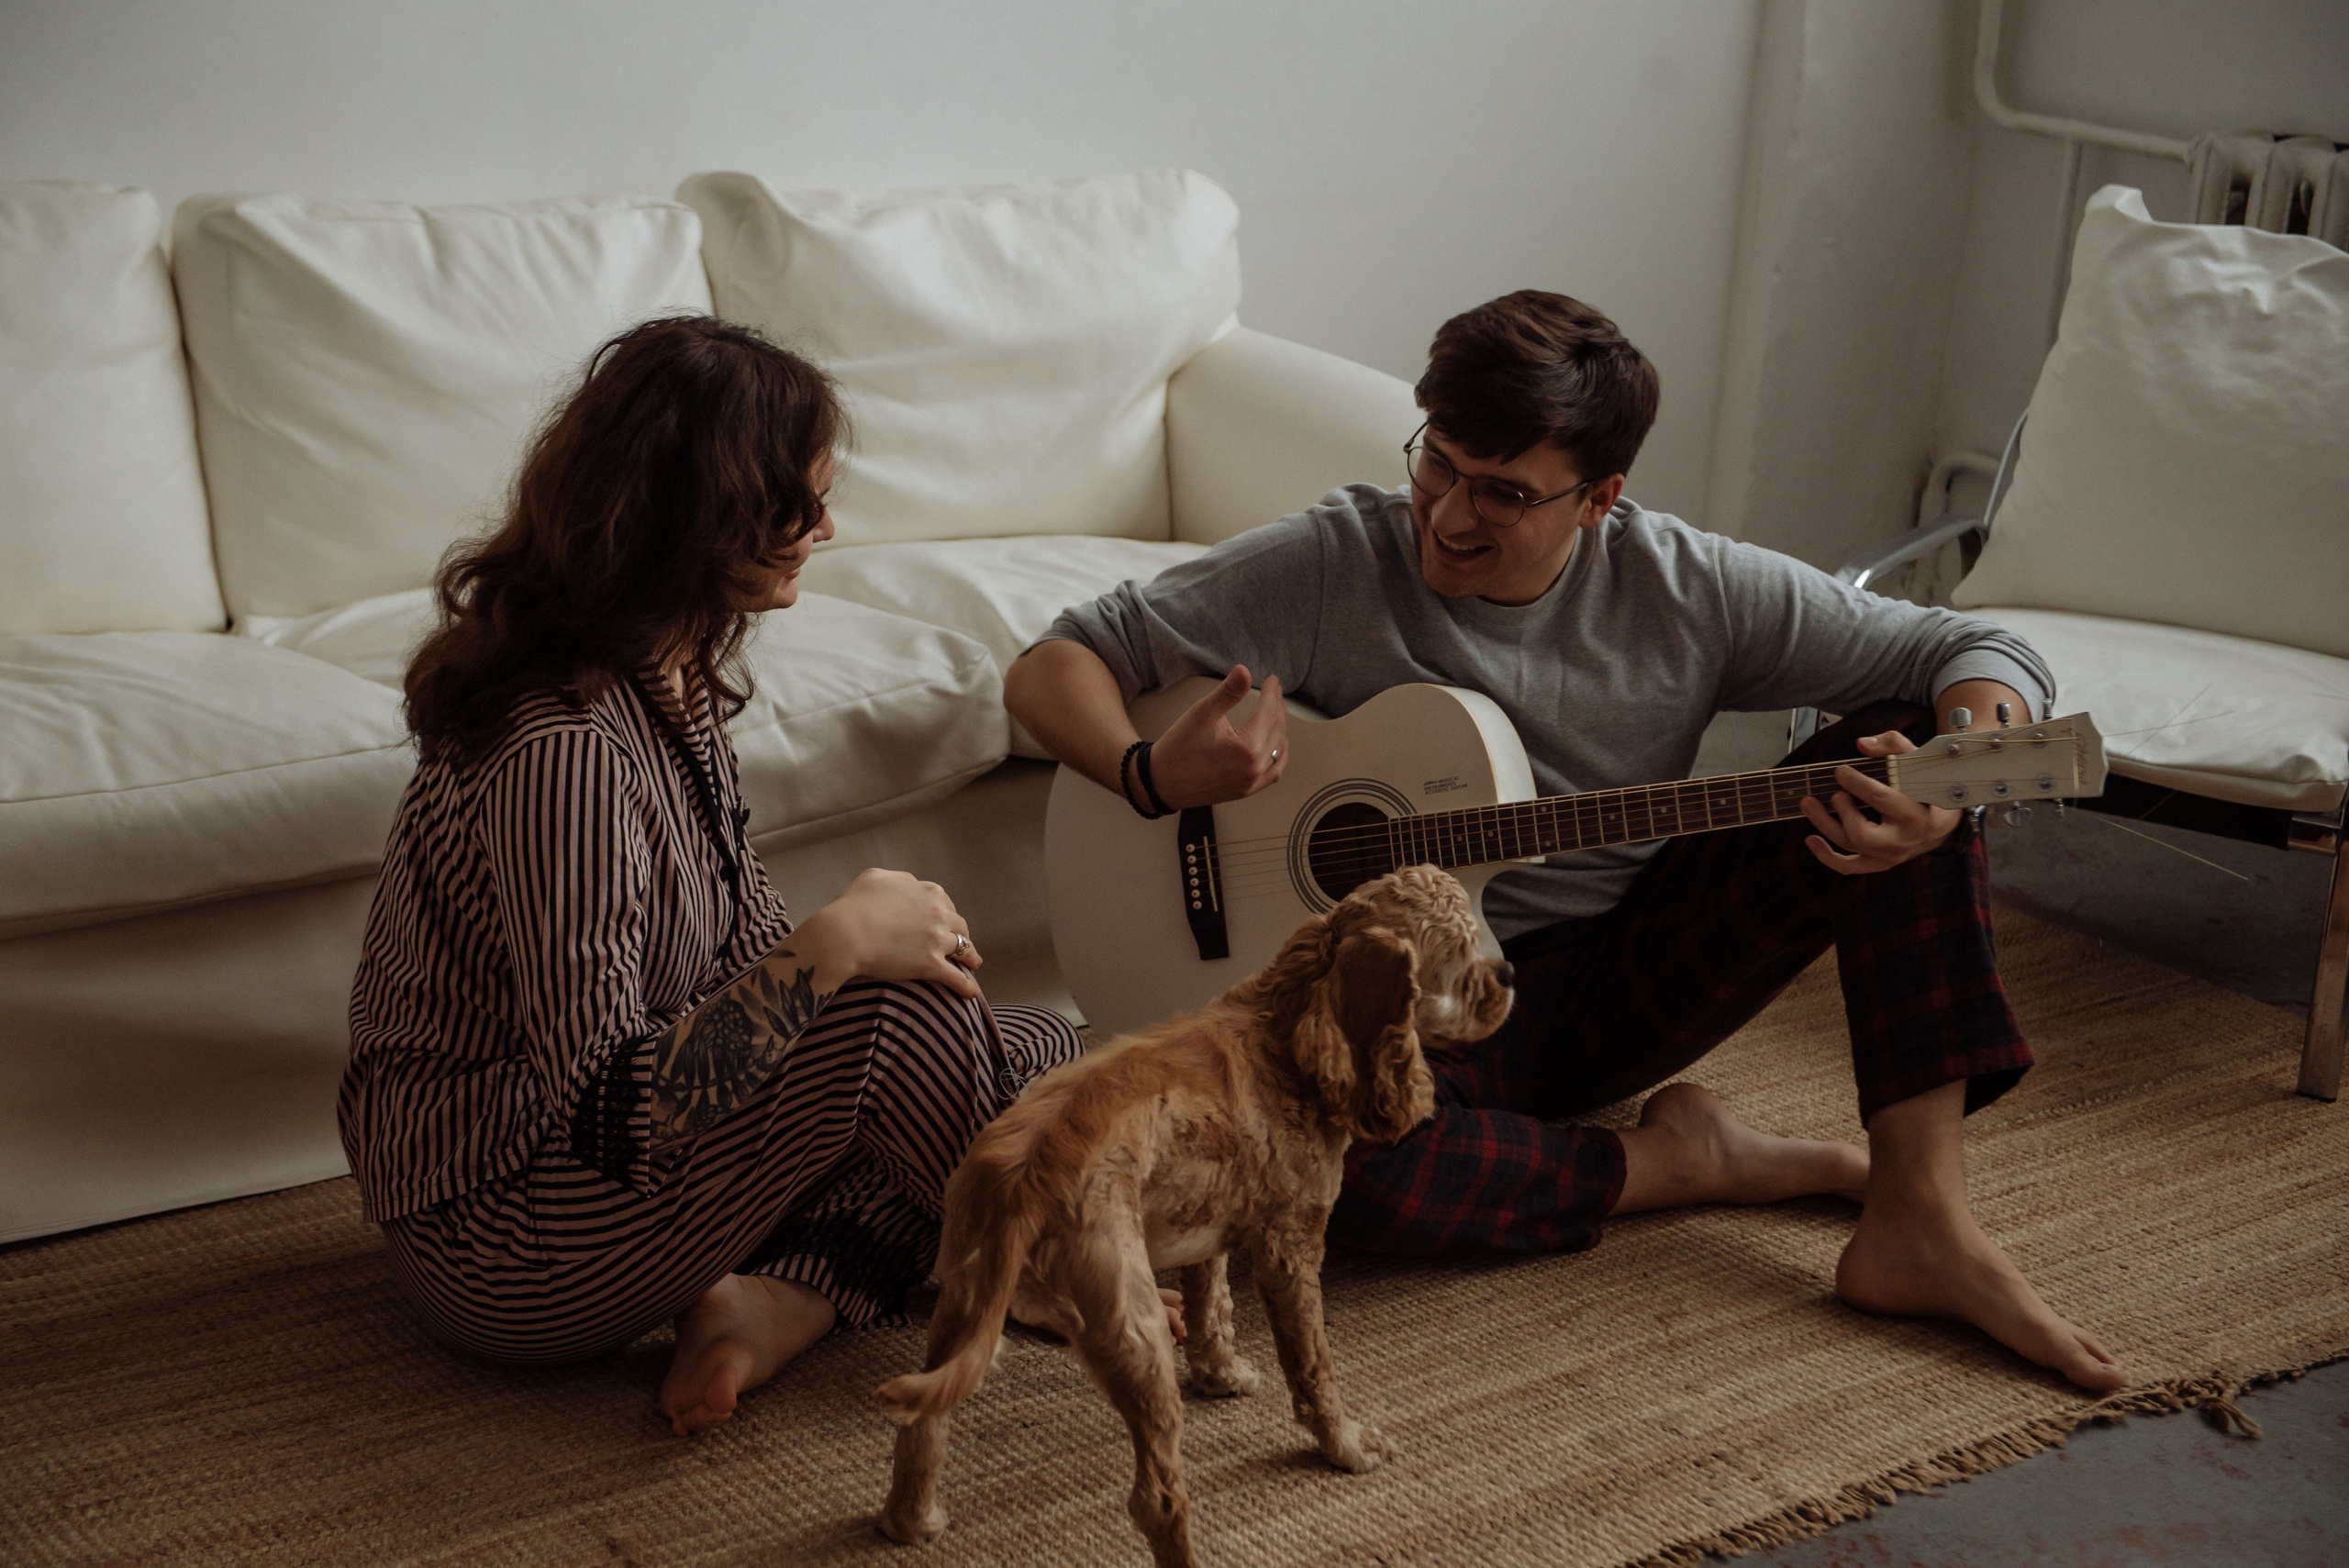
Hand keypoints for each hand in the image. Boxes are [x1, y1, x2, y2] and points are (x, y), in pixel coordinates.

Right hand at [799, 868, 981, 997]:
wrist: (845, 933)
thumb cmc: (854, 905)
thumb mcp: (876, 877)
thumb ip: (899, 879)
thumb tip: (912, 885)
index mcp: (929, 892)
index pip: (946, 904)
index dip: (946, 916)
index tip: (945, 924)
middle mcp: (939, 913)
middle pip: (959, 926)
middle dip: (960, 935)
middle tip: (959, 945)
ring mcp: (938, 940)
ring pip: (964, 950)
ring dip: (970, 958)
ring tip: (972, 965)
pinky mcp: (932, 965)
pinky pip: (956, 978)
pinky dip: (965, 986)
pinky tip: (971, 993)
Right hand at [1140, 665, 1288, 809]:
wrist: (1160, 782)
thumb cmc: (1178, 749)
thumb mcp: (1202, 713)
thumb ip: (1228, 692)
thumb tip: (1244, 671)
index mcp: (1247, 749)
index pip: (1268, 713)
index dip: (1271, 693)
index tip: (1273, 680)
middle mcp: (1254, 769)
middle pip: (1276, 731)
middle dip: (1277, 708)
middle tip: (1275, 692)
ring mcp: (1251, 783)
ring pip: (1278, 751)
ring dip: (1280, 730)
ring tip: (1276, 713)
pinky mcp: (1245, 791)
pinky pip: (1273, 773)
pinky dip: (1278, 756)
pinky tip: (1276, 745)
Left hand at [1799, 730, 1961, 874]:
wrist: (1944, 823)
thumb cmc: (1927, 788)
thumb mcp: (1918, 761)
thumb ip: (1893, 745)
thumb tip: (1862, 744)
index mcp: (1916, 813)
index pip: (1880, 799)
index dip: (1855, 782)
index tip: (1840, 771)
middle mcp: (1903, 839)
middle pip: (1861, 833)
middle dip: (1841, 811)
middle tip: (1835, 793)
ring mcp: (1891, 855)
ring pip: (1851, 846)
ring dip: (1824, 825)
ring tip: (1809, 804)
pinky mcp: (1881, 863)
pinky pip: (1850, 867)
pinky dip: (1827, 856)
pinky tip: (1810, 839)